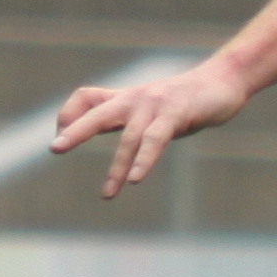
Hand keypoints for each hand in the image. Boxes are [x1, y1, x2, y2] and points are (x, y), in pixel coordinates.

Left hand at [50, 57, 254, 197]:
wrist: (222, 82)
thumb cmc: (184, 100)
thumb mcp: (149, 107)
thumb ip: (125, 118)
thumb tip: (103, 135)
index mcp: (125, 98)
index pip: (85, 97)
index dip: (69, 116)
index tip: (60, 137)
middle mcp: (134, 99)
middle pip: (97, 112)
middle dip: (76, 131)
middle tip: (55, 149)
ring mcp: (155, 106)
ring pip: (129, 137)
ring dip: (116, 167)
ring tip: (107, 195)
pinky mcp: (176, 115)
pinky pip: (155, 139)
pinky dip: (144, 160)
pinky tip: (134, 180)